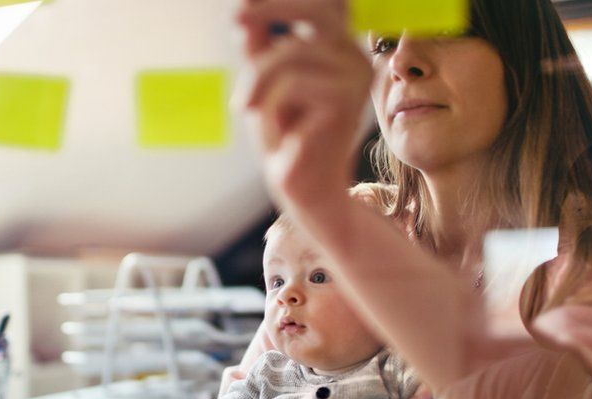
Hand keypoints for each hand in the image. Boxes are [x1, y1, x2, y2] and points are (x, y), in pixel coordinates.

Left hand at [235, 0, 371, 205]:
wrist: (303, 186)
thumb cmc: (286, 135)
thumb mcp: (265, 82)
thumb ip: (259, 48)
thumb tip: (243, 13)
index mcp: (340, 49)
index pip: (327, 4)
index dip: (287, 0)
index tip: (243, 6)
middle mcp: (355, 58)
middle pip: (318, 10)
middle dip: (272, 8)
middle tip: (235, 18)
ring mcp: (355, 79)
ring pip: (291, 54)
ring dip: (256, 80)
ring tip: (248, 107)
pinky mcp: (345, 102)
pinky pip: (291, 85)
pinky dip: (269, 105)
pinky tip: (277, 130)